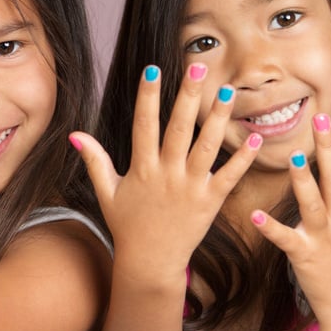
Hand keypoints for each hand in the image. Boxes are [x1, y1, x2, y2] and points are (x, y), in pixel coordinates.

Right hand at [70, 64, 259, 279]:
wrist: (150, 262)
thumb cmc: (128, 226)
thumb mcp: (107, 192)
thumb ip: (95, 161)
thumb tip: (75, 134)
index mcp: (141, 169)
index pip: (144, 125)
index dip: (147, 97)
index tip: (152, 70)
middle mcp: (166, 174)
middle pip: (178, 129)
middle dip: (187, 97)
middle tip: (198, 68)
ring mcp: (190, 188)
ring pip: (207, 147)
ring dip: (218, 119)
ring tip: (228, 93)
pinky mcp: (210, 202)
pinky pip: (229, 176)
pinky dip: (243, 158)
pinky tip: (254, 137)